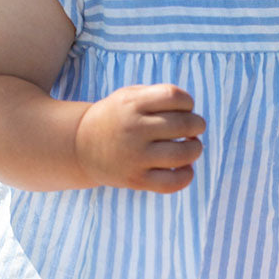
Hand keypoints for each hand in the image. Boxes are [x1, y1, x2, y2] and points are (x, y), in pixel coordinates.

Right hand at [75, 83, 204, 191]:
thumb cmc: (116, 118)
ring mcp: (135, 157)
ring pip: (183, 154)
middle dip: (197, 125)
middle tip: (194, 128)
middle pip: (184, 124)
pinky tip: (184, 168)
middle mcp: (133, 129)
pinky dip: (187, 175)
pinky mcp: (136, 180)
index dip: (188, 103)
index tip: (185, 109)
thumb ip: (159, 97)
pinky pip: (173, 182)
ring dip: (195, 149)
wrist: (80, 147)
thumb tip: (193, 114)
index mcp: (132, 104)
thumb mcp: (129, 96)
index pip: (175, 96)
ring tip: (191, 147)